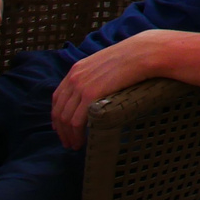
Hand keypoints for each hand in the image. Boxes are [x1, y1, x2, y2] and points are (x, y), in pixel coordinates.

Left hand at [50, 30, 172, 148]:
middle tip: (67, 142)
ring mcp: (81, 86)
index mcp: (77, 69)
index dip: (57, 115)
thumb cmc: (132, 58)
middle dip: (61, 130)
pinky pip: (76, 121)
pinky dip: (76, 134)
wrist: (142, 53)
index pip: (58, 97)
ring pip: (65, 118)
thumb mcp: (107, 64)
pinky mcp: (90, 95)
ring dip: (68, 135)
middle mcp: (75, 78)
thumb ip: (97, 76)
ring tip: (74, 146)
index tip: (61, 128)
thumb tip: (100, 89)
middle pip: (59, 110)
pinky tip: (82, 142)